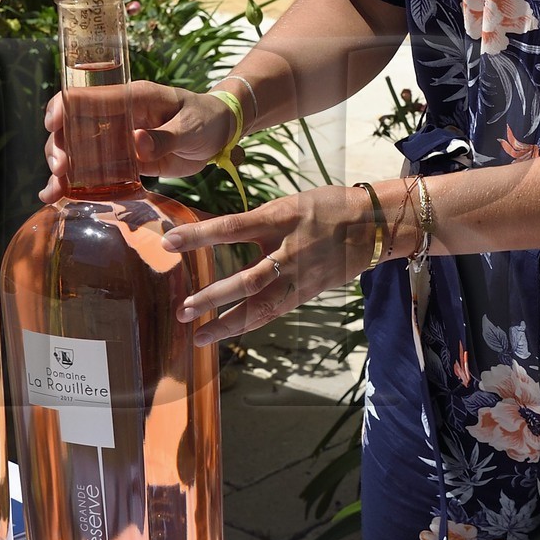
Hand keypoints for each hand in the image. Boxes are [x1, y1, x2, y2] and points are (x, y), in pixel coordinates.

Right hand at [40, 82, 238, 202]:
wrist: (221, 134)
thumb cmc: (206, 118)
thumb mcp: (190, 127)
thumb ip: (165, 136)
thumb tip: (137, 143)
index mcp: (131, 98)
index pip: (87, 97)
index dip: (64, 107)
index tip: (53, 126)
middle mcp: (117, 117)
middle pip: (74, 127)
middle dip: (60, 147)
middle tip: (60, 170)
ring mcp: (119, 140)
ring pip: (79, 152)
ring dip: (63, 170)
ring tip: (54, 190)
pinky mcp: (126, 162)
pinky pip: (97, 172)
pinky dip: (77, 185)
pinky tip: (59, 197)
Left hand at [162, 185, 379, 345]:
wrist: (371, 226)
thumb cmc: (325, 208)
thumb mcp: (288, 204)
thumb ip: (254, 220)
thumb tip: (211, 230)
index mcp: (281, 219)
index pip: (232, 227)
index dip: (199, 235)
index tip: (168, 242)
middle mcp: (289, 252)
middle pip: (246, 280)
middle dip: (212, 297)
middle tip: (182, 310)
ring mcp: (298, 277)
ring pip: (260, 307)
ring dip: (227, 324)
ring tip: (198, 336)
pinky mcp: (305, 293)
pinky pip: (273, 313)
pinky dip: (247, 325)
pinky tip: (225, 333)